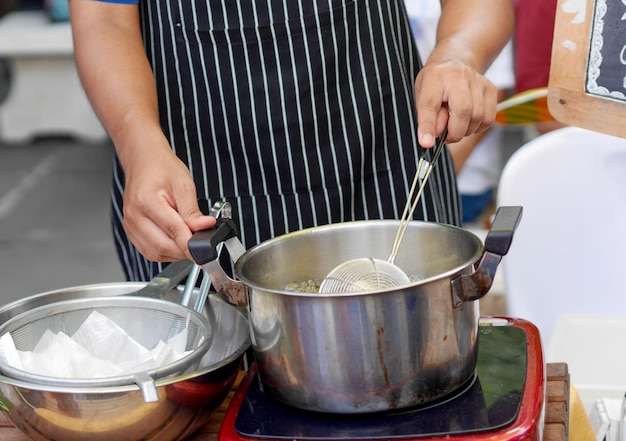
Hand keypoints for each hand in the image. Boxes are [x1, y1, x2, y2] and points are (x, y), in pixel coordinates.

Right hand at [120, 143, 215, 261]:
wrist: (143, 161)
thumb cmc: (162, 169)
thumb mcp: (184, 185)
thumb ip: (193, 211)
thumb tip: (204, 228)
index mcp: (146, 201)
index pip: (173, 231)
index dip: (191, 242)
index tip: (206, 246)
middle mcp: (134, 216)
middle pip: (162, 247)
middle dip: (184, 250)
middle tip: (200, 242)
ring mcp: (130, 225)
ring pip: (155, 254)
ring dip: (175, 252)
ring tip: (187, 237)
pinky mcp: (131, 231)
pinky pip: (149, 251)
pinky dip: (165, 250)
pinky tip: (175, 239)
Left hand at [414, 59, 497, 147]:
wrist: (455, 63)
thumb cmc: (436, 84)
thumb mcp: (422, 96)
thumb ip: (426, 117)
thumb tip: (432, 138)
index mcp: (436, 77)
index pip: (430, 104)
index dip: (428, 126)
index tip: (427, 143)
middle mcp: (460, 76)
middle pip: (463, 111)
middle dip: (454, 132)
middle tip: (446, 136)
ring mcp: (479, 81)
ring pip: (478, 117)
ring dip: (466, 131)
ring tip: (456, 125)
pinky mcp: (491, 89)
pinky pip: (488, 119)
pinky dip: (478, 127)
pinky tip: (468, 122)